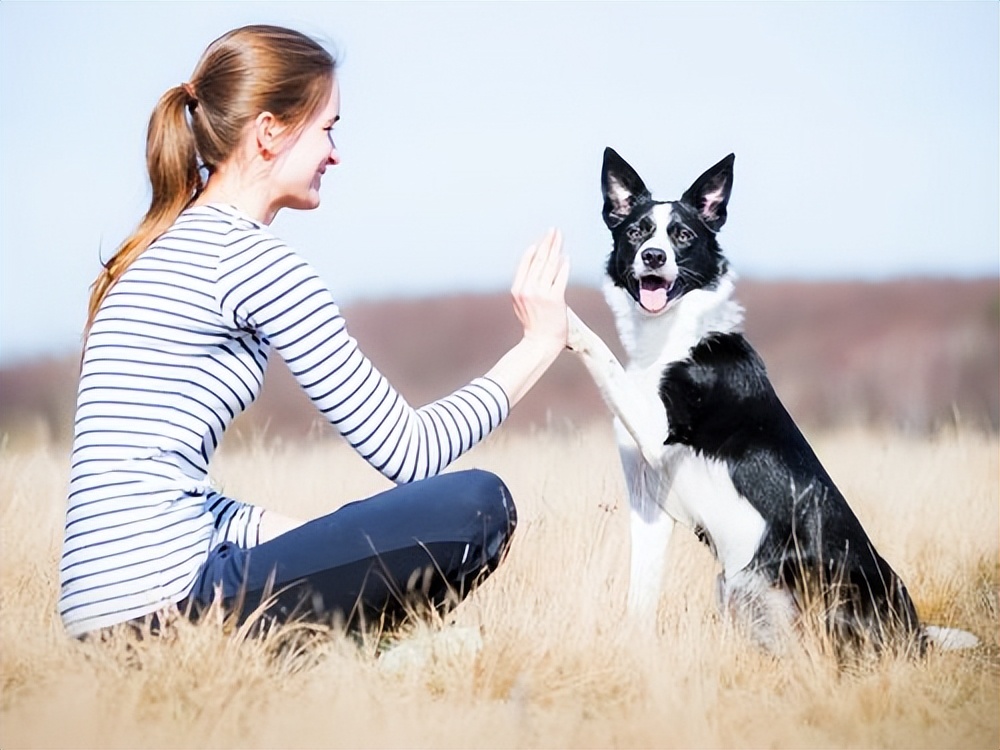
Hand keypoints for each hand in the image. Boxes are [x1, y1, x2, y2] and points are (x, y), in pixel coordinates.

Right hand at [510, 228, 569, 353]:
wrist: (540, 343)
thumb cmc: (533, 325)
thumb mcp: (520, 305)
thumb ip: (525, 287)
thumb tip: (534, 270)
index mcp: (517, 289)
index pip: (527, 263)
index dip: (536, 249)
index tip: (543, 239)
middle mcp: (528, 289)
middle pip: (539, 260)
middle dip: (547, 243)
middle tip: (553, 230)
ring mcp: (541, 293)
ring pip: (549, 265)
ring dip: (555, 249)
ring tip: (560, 238)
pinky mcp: (555, 299)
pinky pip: (560, 278)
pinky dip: (563, 267)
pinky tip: (566, 258)